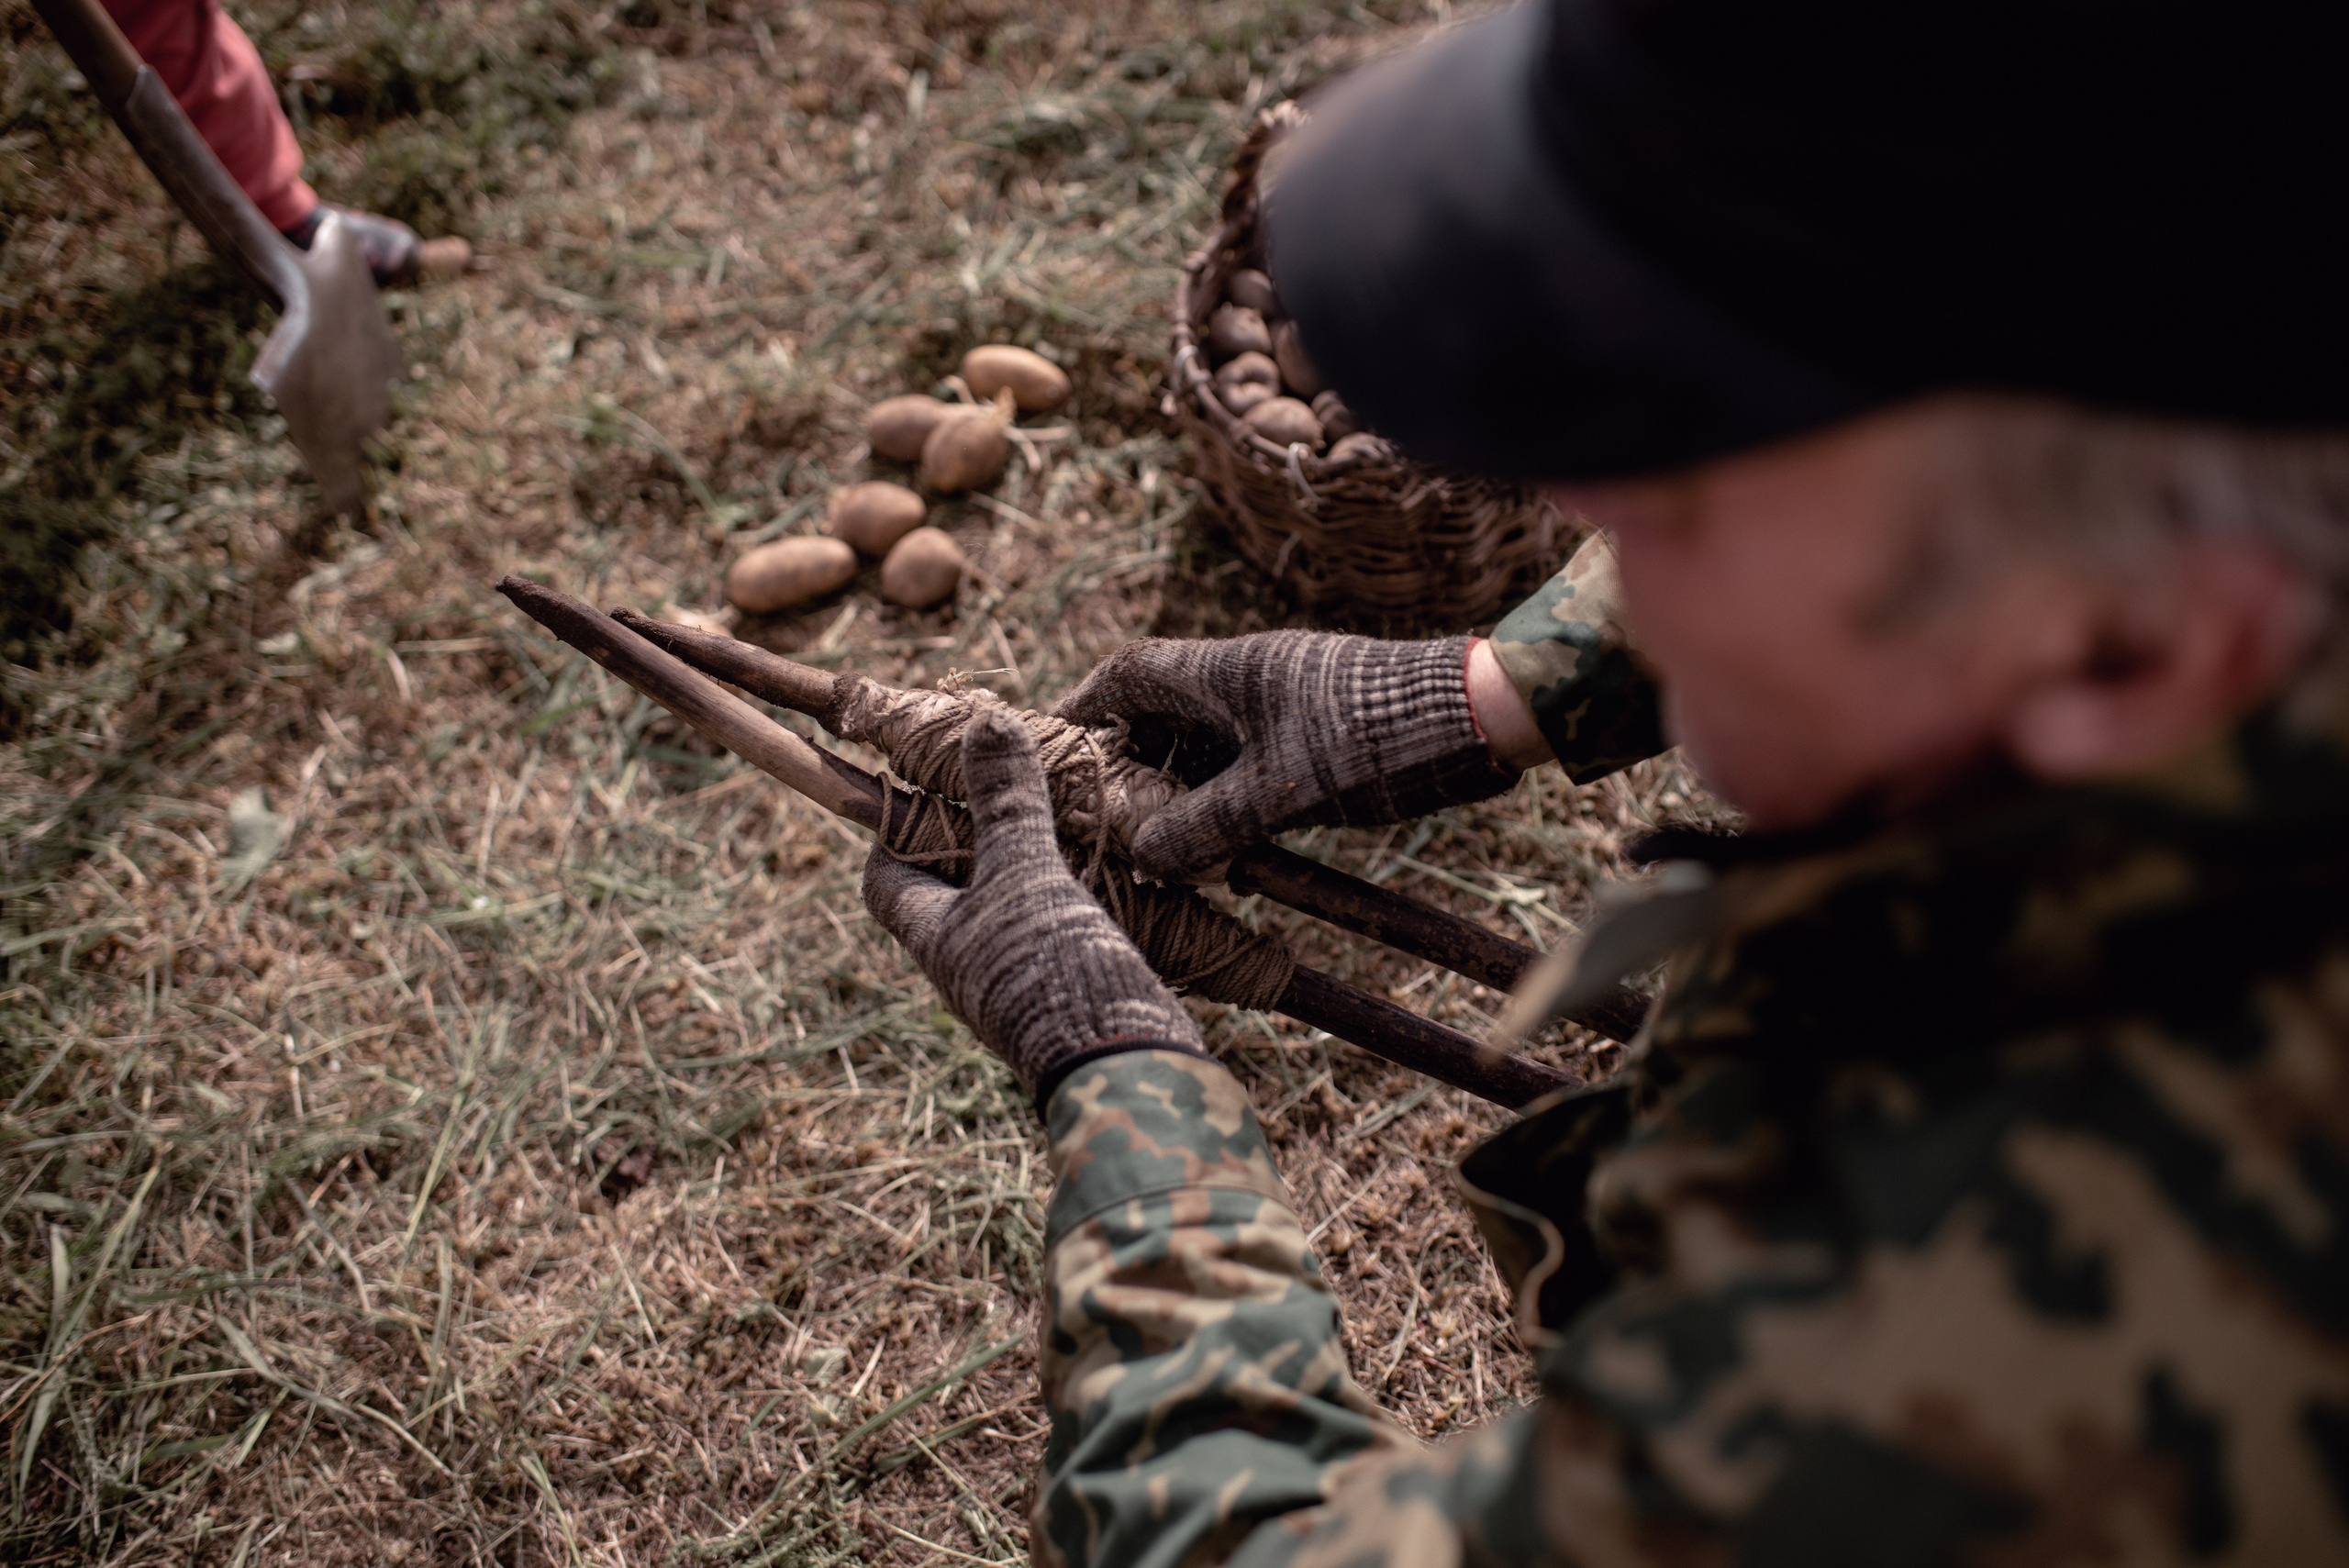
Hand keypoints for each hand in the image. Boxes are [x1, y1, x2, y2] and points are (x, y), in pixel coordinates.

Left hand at [861, 707, 1205, 1107]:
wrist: (1127, 1072)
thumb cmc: (1053, 974)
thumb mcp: (1026, 874)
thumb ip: (1006, 802)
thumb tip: (982, 721)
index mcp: (935, 936)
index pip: (884, 875)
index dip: (890, 824)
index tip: (922, 780)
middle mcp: (969, 960)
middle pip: (952, 884)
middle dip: (976, 831)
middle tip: (1010, 777)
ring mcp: (1020, 977)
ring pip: (1013, 903)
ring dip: (1036, 859)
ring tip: (1071, 808)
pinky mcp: (1073, 985)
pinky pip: (1062, 926)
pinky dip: (1079, 890)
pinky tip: (1116, 864)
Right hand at [1053, 632, 1519, 880]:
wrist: (1482, 718)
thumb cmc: (1379, 738)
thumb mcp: (1284, 790)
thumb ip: (1208, 824)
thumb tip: (1144, 855)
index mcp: (1229, 671)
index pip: (1129, 676)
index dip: (1083, 709)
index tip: (1052, 747)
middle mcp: (1250, 682)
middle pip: (1163, 715)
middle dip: (1129, 765)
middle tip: (1102, 820)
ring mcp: (1285, 709)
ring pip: (1208, 747)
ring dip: (1179, 792)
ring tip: (1155, 847)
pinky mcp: (1317, 739)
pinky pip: (1249, 768)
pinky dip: (1226, 804)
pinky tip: (1222, 850)